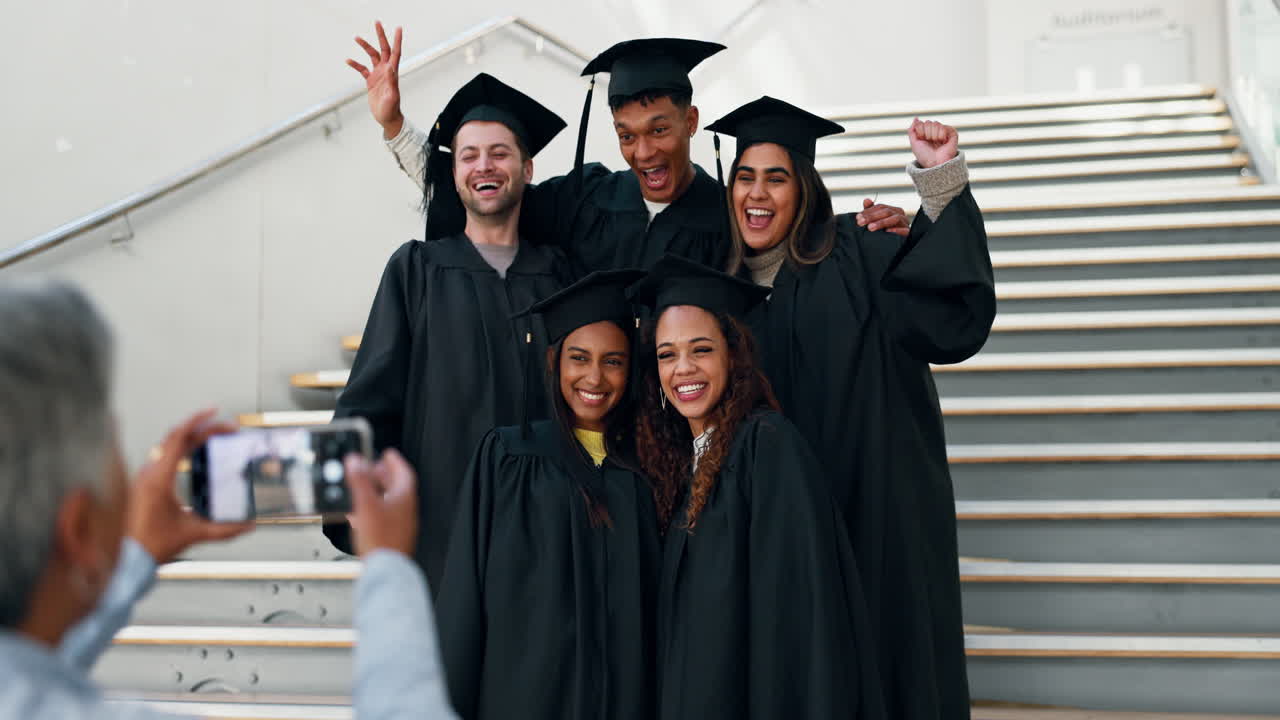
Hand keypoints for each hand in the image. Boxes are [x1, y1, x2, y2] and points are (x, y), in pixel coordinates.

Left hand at [127, 409, 251, 563]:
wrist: (127, 558)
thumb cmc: (151, 545)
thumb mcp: (194, 534)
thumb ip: (225, 530)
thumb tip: (248, 526)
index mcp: (159, 479)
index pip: (179, 438)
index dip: (198, 422)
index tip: (215, 413)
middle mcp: (148, 473)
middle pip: (176, 437)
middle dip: (202, 427)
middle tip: (225, 427)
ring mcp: (143, 477)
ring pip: (167, 444)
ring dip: (190, 436)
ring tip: (212, 435)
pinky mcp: (143, 483)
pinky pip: (162, 456)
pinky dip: (181, 448)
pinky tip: (194, 453)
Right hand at [346, 449, 417, 557]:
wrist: (385, 568)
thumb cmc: (381, 539)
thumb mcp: (366, 504)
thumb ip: (360, 481)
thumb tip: (355, 461)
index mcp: (405, 498)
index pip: (404, 473)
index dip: (395, 461)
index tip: (388, 454)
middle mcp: (406, 510)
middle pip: (398, 486)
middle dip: (385, 475)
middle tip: (375, 468)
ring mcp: (401, 524)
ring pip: (391, 501)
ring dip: (379, 491)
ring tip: (365, 488)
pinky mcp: (393, 536)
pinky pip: (385, 516)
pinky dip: (375, 508)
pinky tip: (362, 512)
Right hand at [347, 21, 403, 139]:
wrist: (387, 118)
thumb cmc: (391, 110)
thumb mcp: (392, 97)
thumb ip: (392, 83)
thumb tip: (391, 69)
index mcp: (392, 73)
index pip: (396, 52)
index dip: (397, 40)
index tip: (398, 28)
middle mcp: (386, 71)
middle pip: (384, 49)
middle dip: (381, 36)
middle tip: (377, 22)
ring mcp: (378, 75)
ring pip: (372, 56)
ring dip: (365, 46)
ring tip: (356, 37)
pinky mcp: (371, 81)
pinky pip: (362, 69)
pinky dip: (355, 64)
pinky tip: (347, 60)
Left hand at [855, 198, 909, 236]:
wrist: (896, 246)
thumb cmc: (884, 231)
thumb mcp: (875, 221)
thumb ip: (870, 211)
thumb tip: (866, 200)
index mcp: (892, 210)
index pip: (880, 207)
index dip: (868, 211)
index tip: (858, 217)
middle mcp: (899, 214)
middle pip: (886, 211)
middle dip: (872, 216)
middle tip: (860, 222)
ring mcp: (905, 223)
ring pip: (894, 219)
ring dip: (882, 222)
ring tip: (870, 228)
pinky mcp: (908, 233)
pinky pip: (904, 230)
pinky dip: (896, 230)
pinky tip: (887, 231)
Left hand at [907, 118, 957, 168]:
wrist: (935, 163)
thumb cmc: (924, 156)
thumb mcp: (914, 143)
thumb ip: (912, 130)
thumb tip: (916, 118)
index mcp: (925, 134)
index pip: (921, 123)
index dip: (920, 131)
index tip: (922, 140)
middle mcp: (934, 132)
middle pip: (928, 122)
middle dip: (926, 133)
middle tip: (930, 142)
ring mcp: (943, 132)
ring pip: (935, 123)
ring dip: (933, 135)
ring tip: (936, 143)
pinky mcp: (952, 133)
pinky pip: (944, 126)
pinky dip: (941, 135)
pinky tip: (943, 142)